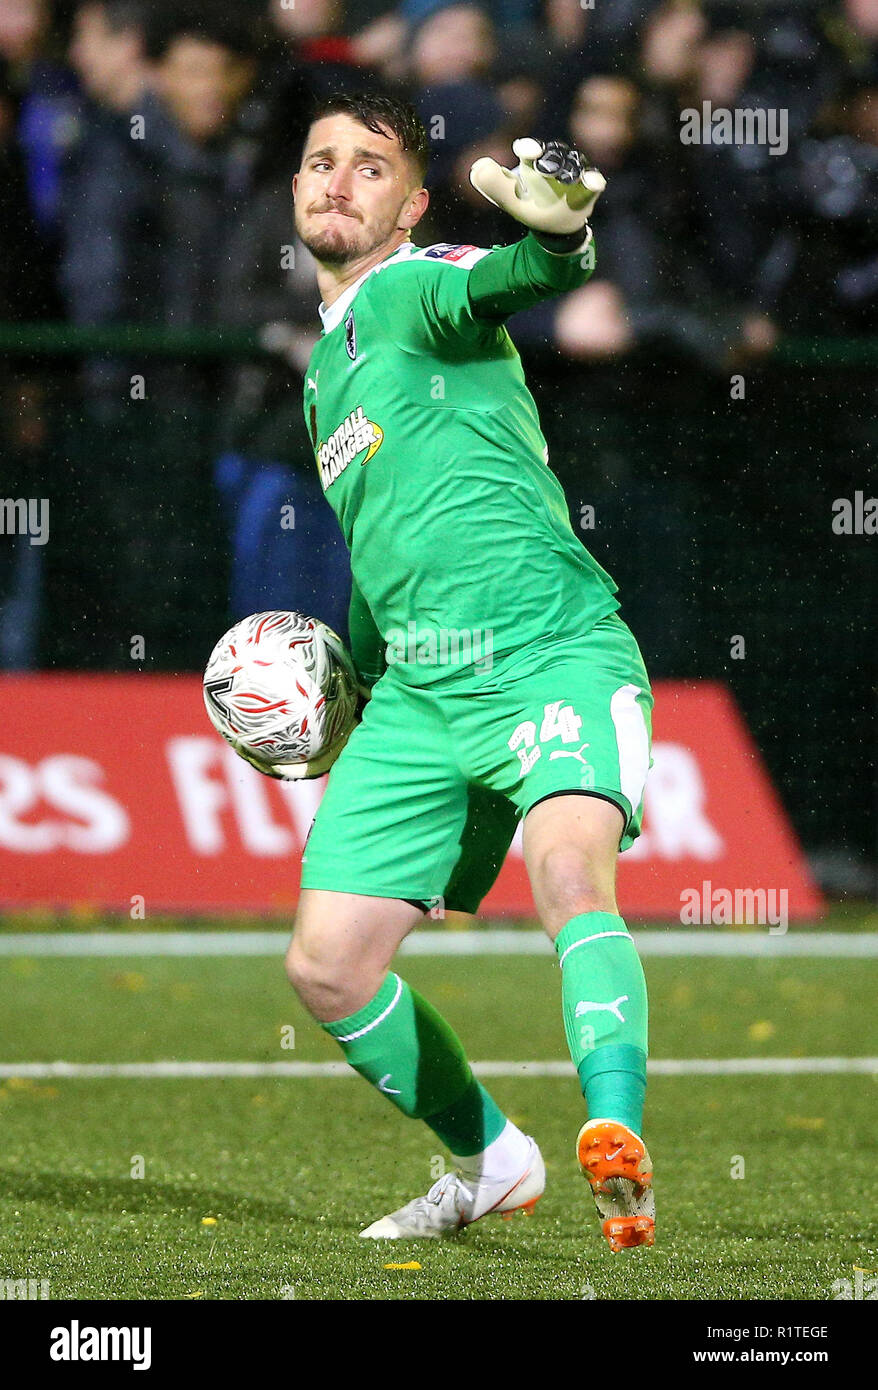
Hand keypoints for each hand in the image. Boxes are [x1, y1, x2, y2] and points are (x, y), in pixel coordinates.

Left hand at [470, 138, 604, 235]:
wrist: (554, 227)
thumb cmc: (531, 206)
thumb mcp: (509, 199)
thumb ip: (493, 185)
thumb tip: (477, 167)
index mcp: (532, 164)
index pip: (530, 150)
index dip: (529, 148)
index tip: (527, 152)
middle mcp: (554, 164)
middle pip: (555, 154)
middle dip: (549, 160)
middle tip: (544, 170)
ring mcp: (573, 175)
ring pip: (574, 164)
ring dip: (570, 170)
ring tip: (568, 179)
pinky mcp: (588, 189)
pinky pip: (594, 181)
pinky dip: (594, 180)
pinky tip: (593, 181)